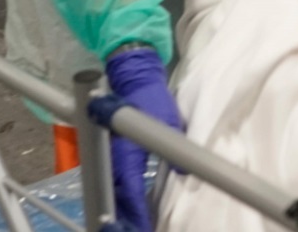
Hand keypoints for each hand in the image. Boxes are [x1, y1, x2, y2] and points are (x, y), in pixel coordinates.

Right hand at [104, 47, 183, 231]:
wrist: (132, 81)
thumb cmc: (152, 99)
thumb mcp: (171, 121)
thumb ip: (175, 147)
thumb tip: (186, 173)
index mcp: (126, 152)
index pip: (130, 191)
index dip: (136, 213)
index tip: (143, 228)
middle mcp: (114, 159)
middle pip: (118, 198)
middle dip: (128, 218)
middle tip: (142, 230)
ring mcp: (111, 158)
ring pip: (115, 193)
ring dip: (125, 211)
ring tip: (138, 226)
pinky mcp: (114, 156)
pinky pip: (117, 184)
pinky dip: (124, 199)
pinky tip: (135, 210)